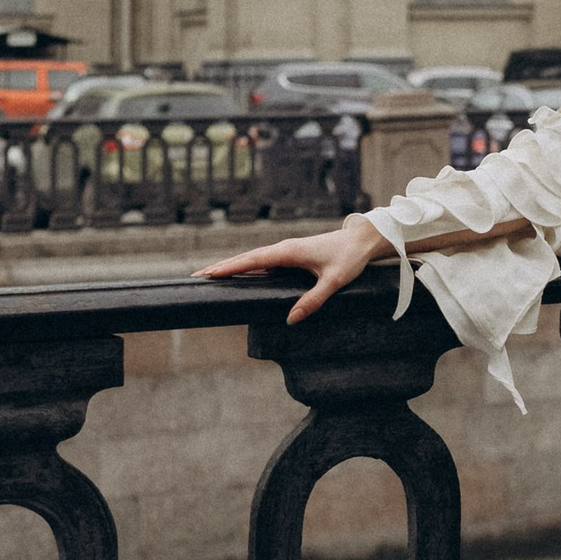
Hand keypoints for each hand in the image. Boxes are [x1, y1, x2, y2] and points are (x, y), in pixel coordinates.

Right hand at [198, 213, 383, 321]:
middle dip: (222, 266)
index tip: (209, 273)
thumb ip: (312, 300)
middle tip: (197, 276)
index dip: (230, 267)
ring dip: (233, 266)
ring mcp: (287, 251)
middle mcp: (284, 249)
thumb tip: (291, 319)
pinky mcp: (292, 255)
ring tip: (211, 275)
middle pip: (246, 258)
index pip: (252, 260)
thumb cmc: (349, 258)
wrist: (363, 240)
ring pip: (254, 258)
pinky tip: (240, 274)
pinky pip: (264, 261)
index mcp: (288, 252)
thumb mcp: (333, 282)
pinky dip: (248, 266)